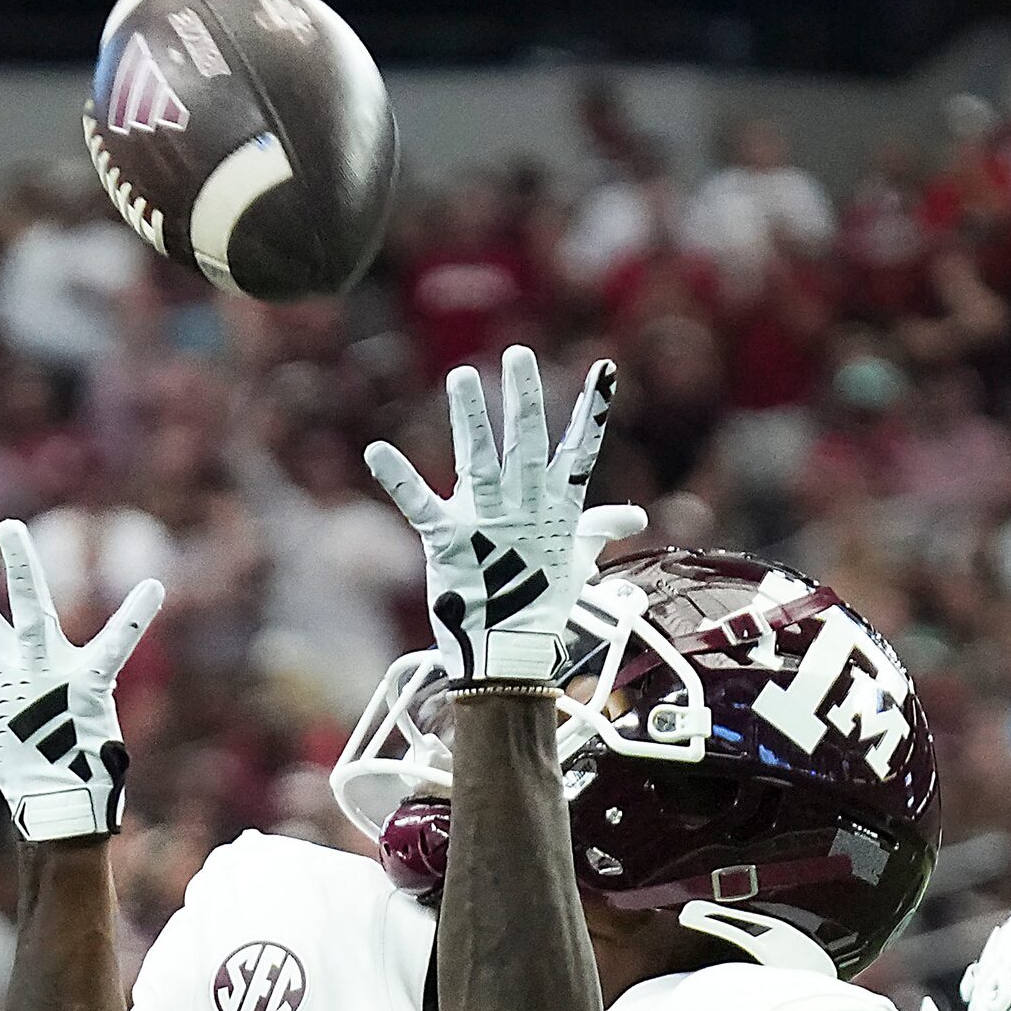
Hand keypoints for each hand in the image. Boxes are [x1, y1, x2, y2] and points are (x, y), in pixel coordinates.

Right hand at [0, 516, 163, 841]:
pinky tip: (154, 587)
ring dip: (20, 569)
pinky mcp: (87, 685)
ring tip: (10, 528)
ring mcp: (44, 674)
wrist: (54, 803)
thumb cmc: (21, 762)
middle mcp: (5, 669)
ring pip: (30, 612)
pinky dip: (134, 617)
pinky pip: (115, 645)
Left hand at [365, 346, 639, 684]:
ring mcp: (486, 523)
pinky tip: (376, 450)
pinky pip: (419, 503)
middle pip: (525, 443)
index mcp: (555, 509)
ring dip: (469, 418)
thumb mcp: (576, 561)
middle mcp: (524, 508)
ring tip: (461, 376)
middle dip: (523, 398)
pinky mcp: (448, 541)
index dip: (591, 411)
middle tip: (518, 355)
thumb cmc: (540, 605)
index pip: (578, 451)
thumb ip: (599, 528)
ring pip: (480, 458)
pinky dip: (397, 478)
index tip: (604, 370)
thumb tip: (635, 516)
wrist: (508, 654)